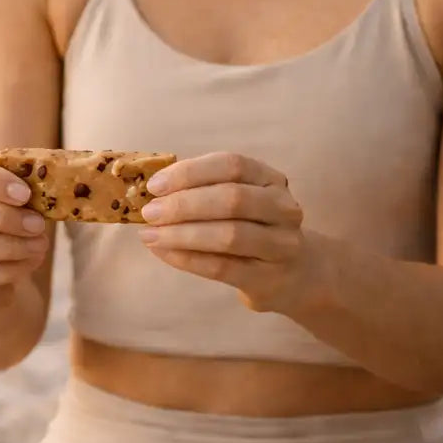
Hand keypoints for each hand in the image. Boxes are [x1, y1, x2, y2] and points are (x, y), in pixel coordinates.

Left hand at [138, 152, 322, 312]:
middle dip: (183, 205)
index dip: (190, 172)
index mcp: (269, 179)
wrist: (293, 274)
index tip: (155, 185)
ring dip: (182, 234)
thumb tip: (152, 192)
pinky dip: (187, 259)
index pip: (231, 164)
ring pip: (229, 234)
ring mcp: (281, 244)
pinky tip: (163, 253)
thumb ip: (201, 191)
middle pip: (231, 199)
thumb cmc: (251, 228)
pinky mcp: (268, 278)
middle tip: (149, 213)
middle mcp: (282, 207)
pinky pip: (222, 267)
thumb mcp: (237, 201)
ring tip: (150, 235)